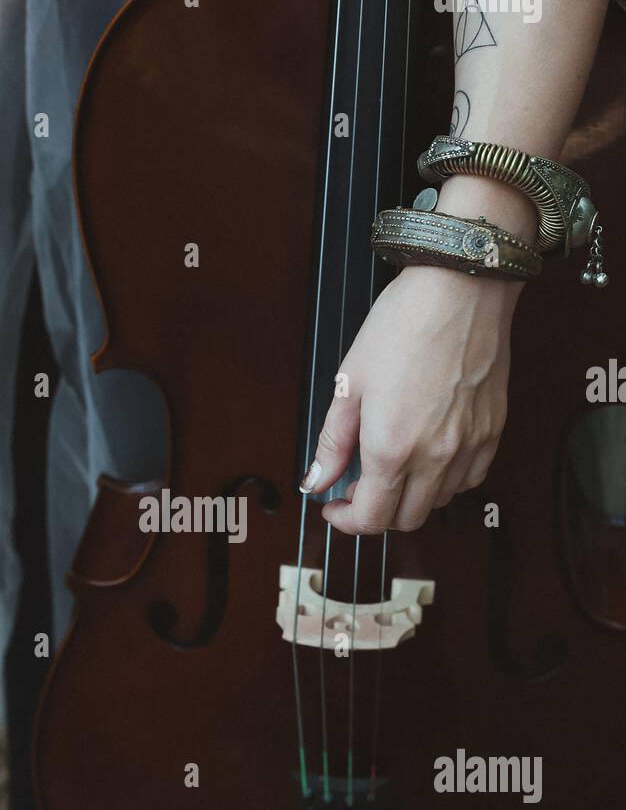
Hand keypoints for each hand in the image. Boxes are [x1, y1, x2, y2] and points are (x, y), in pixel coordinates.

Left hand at [300, 264, 521, 533]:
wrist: (460, 288)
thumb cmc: (403, 325)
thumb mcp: (349, 383)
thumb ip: (332, 441)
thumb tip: (317, 479)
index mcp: (391, 448)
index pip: (370, 519)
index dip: (346, 521)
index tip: (334, 506)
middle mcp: (434, 457)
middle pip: (404, 520)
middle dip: (376, 512)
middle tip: (359, 486)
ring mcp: (468, 447)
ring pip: (438, 503)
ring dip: (411, 497)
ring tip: (395, 465)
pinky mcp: (492, 432)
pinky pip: (470, 479)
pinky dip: (447, 481)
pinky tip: (431, 455)